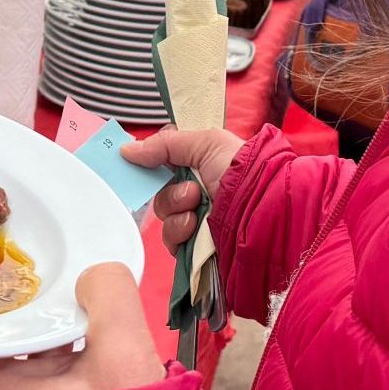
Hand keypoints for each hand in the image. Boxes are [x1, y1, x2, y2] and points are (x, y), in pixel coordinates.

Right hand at [125, 126, 245, 255]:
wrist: (262, 212)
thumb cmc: (242, 172)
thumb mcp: (205, 143)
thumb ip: (164, 144)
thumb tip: (126, 150)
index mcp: (199, 165)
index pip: (163, 164)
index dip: (151, 165)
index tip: (139, 163)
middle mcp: (197, 192)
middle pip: (159, 192)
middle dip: (171, 193)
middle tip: (192, 192)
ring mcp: (196, 219)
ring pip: (163, 217)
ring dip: (176, 212)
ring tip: (198, 211)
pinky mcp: (196, 245)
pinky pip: (170, 240)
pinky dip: (179, 233)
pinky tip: (195, 229)